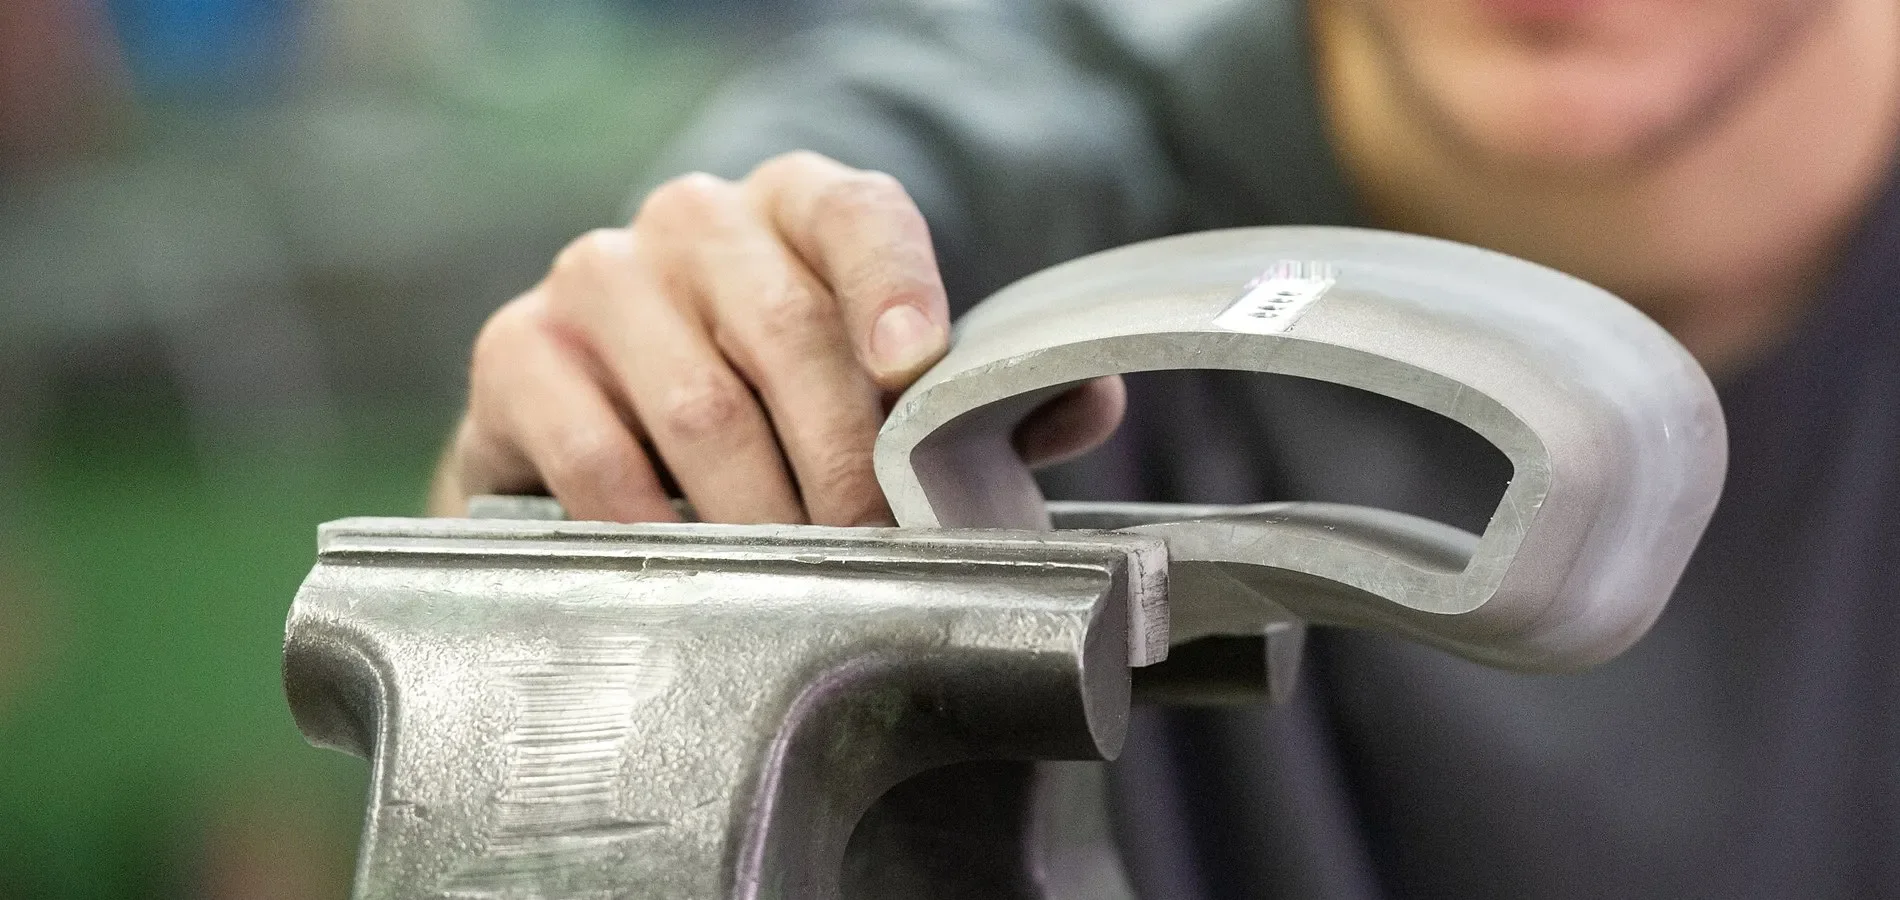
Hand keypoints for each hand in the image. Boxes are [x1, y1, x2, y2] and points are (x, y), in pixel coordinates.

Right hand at [430, 151, 1123, 524]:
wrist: (603, 421)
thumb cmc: (772, 405)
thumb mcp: (881, 390)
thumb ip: (982, 396)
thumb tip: (1079, 401)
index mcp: (799, 206)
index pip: (858, 216)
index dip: (895, 288)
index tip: (916, 369)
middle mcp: (696, 221)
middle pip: (785, 331)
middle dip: (845, 464)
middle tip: (876, 551)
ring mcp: (599, 276)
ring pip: (699, 407)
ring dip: (762, 513)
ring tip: (799, 577)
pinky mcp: (519, 352)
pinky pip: (596, 455)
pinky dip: (653, 528)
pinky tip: (687, 566)